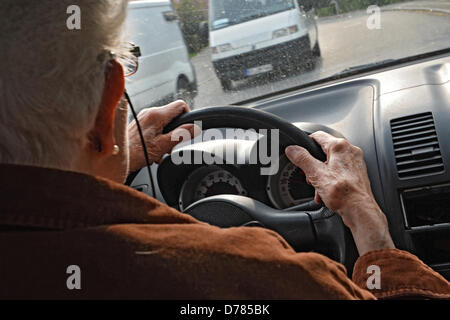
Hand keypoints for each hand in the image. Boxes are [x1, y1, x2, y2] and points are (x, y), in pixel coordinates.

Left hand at [128, 100, 196, 172]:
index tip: (187, 130)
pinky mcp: (140, 124)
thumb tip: (194, 128)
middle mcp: (149, 112)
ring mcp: (143, 118)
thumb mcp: (162, 146)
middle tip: (171, 146)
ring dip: (167, 137)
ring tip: (160, 151)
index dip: (188, 117)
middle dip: (177, 131)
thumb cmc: (133, 153)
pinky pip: (156, 127)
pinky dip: (159, 138)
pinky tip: (153, 150)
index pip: (181, 105)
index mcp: (156, 115)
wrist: (114, 158)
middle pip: (173, 115)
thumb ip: (180, 135)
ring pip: (165, 123)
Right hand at [285, 131, 393, 255]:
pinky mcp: (357, 174)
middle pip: (324, 152)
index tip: (298, 153)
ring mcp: (355, 162)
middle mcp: (350, 151)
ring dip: (322, 175)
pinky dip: (331, 180)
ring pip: (331, 163)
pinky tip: (327, 192)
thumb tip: (292, 150)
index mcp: (340, 146)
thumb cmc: (344, 194)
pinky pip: (339, 172)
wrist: (360, 210)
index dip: (305, 144)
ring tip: (319, 188)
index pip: (317, 135)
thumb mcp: (316, 174)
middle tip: (310, 176)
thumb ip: (302, 159)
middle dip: (314, 166)